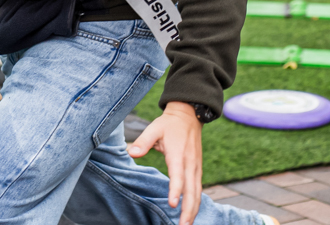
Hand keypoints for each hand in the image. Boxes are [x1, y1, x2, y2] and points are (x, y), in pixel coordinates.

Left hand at [128, 102, 204, 224]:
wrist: (189, 115)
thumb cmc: (169, 124)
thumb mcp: (154, 128)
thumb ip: (143, 141)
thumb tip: (131, 152)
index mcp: (179, 155)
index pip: (178, 176)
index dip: (175, 191)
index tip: (172, 205)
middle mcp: (190, 164)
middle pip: (191, 191)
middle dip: (188, 210)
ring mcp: (196, 168)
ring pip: (197, 193)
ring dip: (194, 209)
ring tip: (187, 224)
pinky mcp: (197, 170)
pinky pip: (198, 189)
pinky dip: (196, 203)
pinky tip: (192, 213)